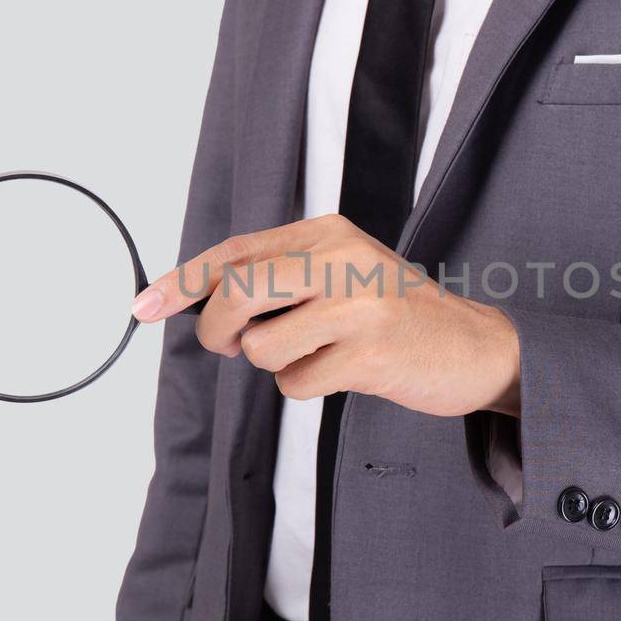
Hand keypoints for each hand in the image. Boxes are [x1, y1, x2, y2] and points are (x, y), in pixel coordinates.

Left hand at [131, 215, 520, 417]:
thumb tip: (204, 303)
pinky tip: (344, 374)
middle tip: (232, 346)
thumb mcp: (344, 275)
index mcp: (328, 233)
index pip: (236, 251)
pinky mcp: (370, 352)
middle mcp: (341, 258)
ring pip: (263, 347)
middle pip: (238, 291)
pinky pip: (297, 383)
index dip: (182, 280)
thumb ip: (282, 279)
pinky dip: (307, 388)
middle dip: (218, 329)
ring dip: (277, 365)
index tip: (142, 305)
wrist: (478, 347)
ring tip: (319, 356)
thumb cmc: (401, 316)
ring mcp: (358, 304)